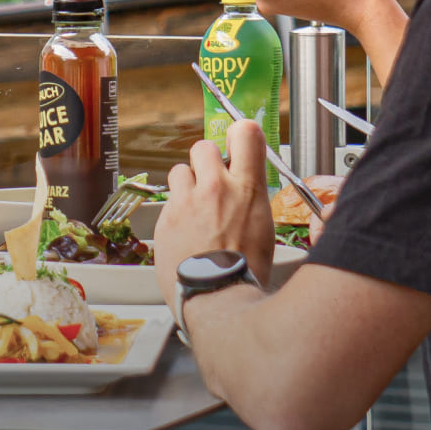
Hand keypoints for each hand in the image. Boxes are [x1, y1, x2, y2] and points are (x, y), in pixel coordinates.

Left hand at [152, 118, 277, 303]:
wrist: (216, 296)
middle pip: (203, 146)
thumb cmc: (244, 271)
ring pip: (179, 171)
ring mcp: (187, 202)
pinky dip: (176, 211)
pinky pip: (169, 201)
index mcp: (247, 189)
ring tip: (195, 208)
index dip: (241, 133)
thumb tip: (246, 188)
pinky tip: (185, 231)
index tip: (239, 139)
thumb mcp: (264, 228)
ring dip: (187, 184)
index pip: (246, 134)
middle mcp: (215, 188)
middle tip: (211, 180)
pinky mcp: (166, 218)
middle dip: (206, 160)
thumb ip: (250, 199)